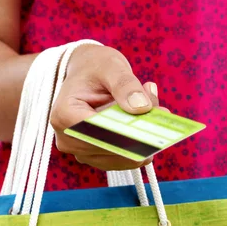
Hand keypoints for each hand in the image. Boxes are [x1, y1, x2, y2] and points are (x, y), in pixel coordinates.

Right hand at [50, 44, 159, 170]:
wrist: (88, 75)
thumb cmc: (95, 67)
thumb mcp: (110, 66)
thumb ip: (125, 85)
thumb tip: (141, 108)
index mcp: (64, 115)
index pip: (97, 132)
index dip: (126, 132)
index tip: (153, 123)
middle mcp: (68, 139)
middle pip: (110, 148)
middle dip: (139, 134)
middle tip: (162, 112)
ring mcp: (81, 151)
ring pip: (121, 157)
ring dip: (143, 139)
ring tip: (156, 110)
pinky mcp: (96, 156)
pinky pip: (124, 159)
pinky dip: (140, 144)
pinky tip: (149, 121)